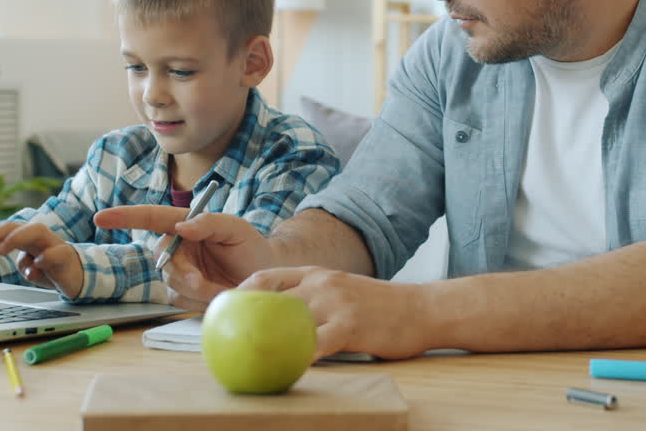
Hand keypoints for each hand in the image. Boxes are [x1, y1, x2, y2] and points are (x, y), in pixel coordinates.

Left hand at [0, 222, 84, 298]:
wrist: (78, 276)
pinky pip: (56, 253)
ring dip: (16, 238)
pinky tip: (36, 267)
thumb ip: (16, 263)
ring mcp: (53, 244)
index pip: (0, 234)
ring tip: (1, 249)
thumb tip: (6, 260)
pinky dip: (46, 258)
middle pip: (12, 227)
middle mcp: (37, 236)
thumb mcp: (27, 268)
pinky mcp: (66, 256)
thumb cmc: (50, 269)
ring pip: (35, 231)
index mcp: (25, 237)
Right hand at [94, 205, 275, 309]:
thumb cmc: (252, 247)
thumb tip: (181, 226)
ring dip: (196, 289)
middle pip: (161, 258)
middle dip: (183, 273)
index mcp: (185, 223)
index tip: (100, 218)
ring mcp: (178, 271)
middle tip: (207, 284)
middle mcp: (177, 246)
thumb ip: (210, 222)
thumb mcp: (236, 229)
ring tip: (222, 288)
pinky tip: (216, 295)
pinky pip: (179, 299)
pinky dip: (199, 300)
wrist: (265, 279)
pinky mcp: (182, 294)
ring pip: (171, 282)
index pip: (150, 217)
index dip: (124, 217)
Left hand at [241, 267, 428, 360]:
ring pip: (288, 321)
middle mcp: (321, 282)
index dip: (240, 291)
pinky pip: (315, 344)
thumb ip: (317, 301)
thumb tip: (285, 322)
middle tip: (224, 340)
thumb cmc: (382, 307)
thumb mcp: (344, 292)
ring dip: (266, 341)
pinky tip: (286, 371)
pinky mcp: (349, 324)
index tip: (222, 308)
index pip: (268, 276)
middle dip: (244, 317)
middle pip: (270, 298)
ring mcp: (334, 301)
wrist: (423, 308)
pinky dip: (298, 358)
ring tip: (245, 360)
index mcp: (317, 273)